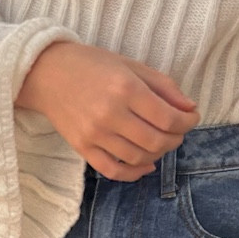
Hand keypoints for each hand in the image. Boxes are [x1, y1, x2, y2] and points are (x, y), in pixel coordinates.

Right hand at [17, 40, 198, 181]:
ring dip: (158, 154)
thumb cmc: (91, 65)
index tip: (192, 117)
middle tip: (178, 131)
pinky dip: (134, 173)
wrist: (47, 73)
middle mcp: (110, 114)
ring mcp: (95, 134)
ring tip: (162, 143)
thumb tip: (189, 108)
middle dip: (176, 139)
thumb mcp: (130, 65)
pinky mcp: (82, 147)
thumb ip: (163, 86)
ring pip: (138, 157)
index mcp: (125, 89)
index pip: (168, 117)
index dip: (187, 121)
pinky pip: (113, 170)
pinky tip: (145, 165)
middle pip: (156, 140)